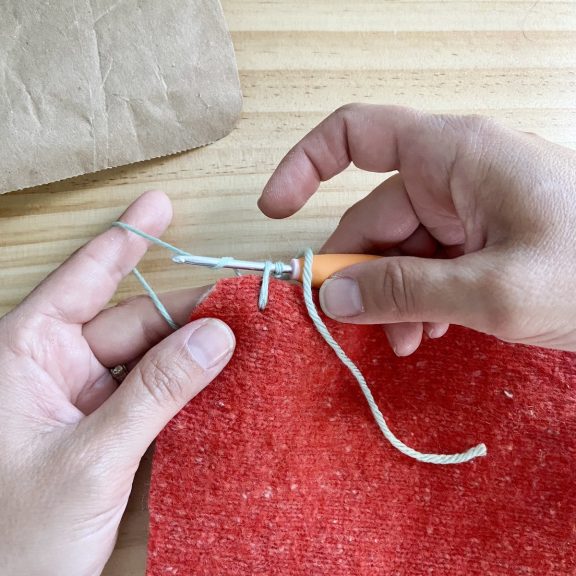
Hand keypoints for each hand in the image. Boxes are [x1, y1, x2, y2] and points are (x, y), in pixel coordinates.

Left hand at [0, 191, 234, 575]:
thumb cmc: (16, 536)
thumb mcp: (91, 457)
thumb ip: (156, 392)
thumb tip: (216, 337)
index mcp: (26, 353)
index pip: (84, 279)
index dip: (127, 239)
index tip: (161, 204)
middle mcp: (55, 366)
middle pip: (133, 321)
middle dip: (188, 314)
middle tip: (245, 307)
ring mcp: (82, 397)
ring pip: (148, 357)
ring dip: (192, 352)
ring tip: (245, 339)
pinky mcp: (105, 425)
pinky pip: (152, 390)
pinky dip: (185, 385)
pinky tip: (220, 378)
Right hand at [259, 104, 575, 354]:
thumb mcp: (493, 290)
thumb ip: (405, 291)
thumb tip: (332, 296)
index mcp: (453, 156)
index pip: (355, 134)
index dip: (304, 165)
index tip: (275, 210)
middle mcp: (454, 173)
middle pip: (374, 214)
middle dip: (358, 269)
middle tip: (349, 322)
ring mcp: (470, 207)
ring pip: (401, 248)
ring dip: (392, 295)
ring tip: (406, 342)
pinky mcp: (484, 237)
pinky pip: (431, 262)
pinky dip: (421, 298)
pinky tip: (431, 331)